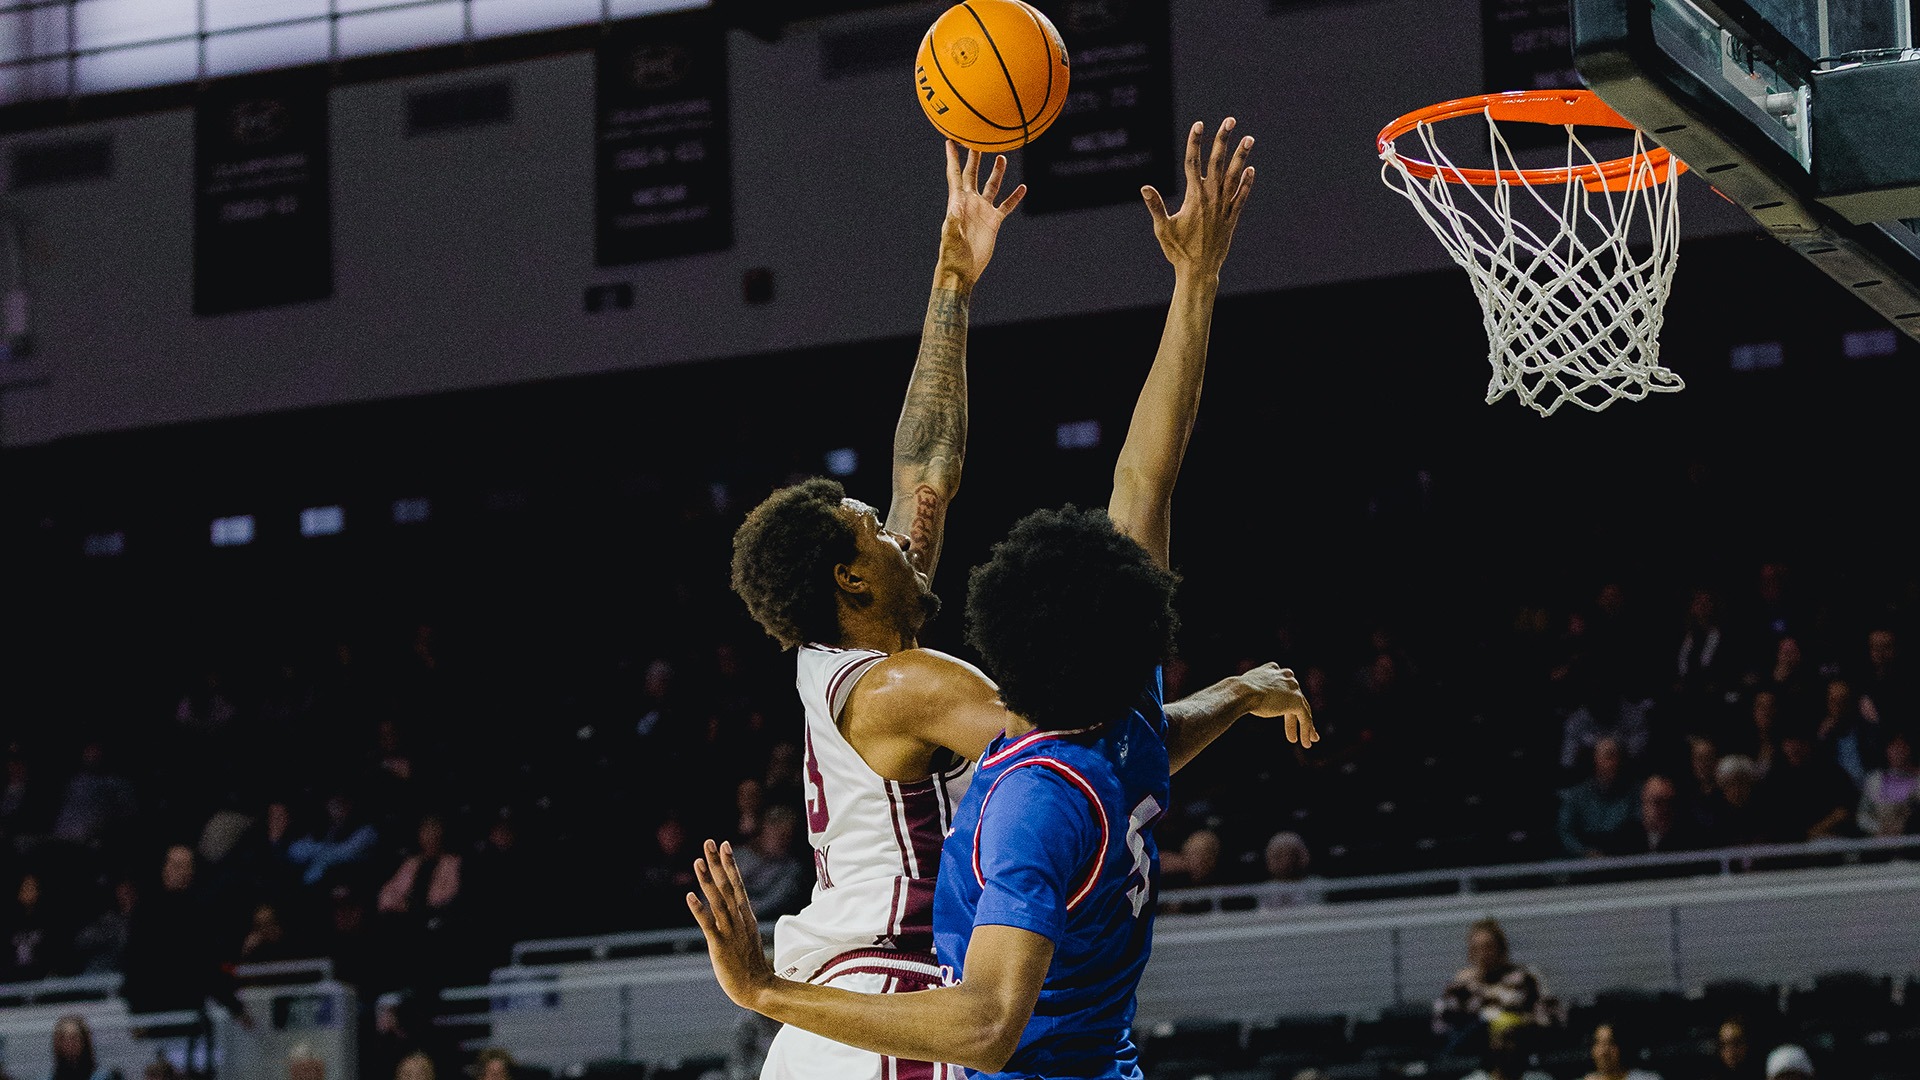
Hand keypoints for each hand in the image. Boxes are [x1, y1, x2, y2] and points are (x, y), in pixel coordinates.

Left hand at [688, 839, 777, 1010]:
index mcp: (746, 916)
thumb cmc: (752, 966)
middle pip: (728, 885)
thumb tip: (736, 911)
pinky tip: (689, 896)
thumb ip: (741, 922)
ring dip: (707, 880)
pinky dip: (699, 909)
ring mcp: (730, 931)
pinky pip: (708, 924)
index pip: (738, 884)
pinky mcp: (720, 945)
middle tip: (710, 842)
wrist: (758, 989)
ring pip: (718, 900)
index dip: (730, 864)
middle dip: (719, 863)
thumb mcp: (748, 937)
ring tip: (698, 860)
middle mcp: (739, 919)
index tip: (724, 844)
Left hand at [935, 141, 1026, 287]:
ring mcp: (982, 210)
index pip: (954, 174)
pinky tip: (1022, 188)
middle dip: (975, 157)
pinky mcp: (993, 221)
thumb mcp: (951, 237)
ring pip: (991, 186)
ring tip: (1002, 156)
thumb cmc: (952, 255)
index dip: (952, 158)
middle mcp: (970, 202)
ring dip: (996, 172)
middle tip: (978, 139)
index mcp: (957, 202)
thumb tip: (956, 206)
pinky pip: (1006, 205)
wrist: (963, 269)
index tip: (950, 140)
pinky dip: (1014, 197)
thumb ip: (954, 222)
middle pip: (972, 174)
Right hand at [1142, 117, 1254, 279]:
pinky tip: (1251, 170)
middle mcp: (1211, 198)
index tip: (1199, 124)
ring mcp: (1224, 207)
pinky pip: (1242, 196)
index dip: (1195, 142)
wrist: (1199, 271)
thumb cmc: (1178, 251)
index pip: (1193, 163)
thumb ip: (1156, 206)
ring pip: (1235, 176)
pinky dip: (1246, 183)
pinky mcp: (1232, 218)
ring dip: (1242, 156)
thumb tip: (1145, 187)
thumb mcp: (1162, 229)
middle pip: (1218, 162)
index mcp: (1194, 197)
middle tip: (1230, 120)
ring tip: (1249, 139)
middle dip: (1223, 140)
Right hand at [1238, 663, 1316, 747]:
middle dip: (1297, 716)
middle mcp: (1286, 676)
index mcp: (1273, 669)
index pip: (1282, 687)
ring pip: (1303, 709)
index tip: (1281, 713)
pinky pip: (1305, 718)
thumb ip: (1249, 691)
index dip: (1282, 703)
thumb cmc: (1237, 693)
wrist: (1241, 692)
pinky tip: (1304, 743)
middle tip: (1296, 732)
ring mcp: (1293, 688)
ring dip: (1306, 727)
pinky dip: (1306, 730)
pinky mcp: (1296, 701)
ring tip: (1307, 742)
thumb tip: (1238, 700)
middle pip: (1295, 698)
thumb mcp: (1244, 688)